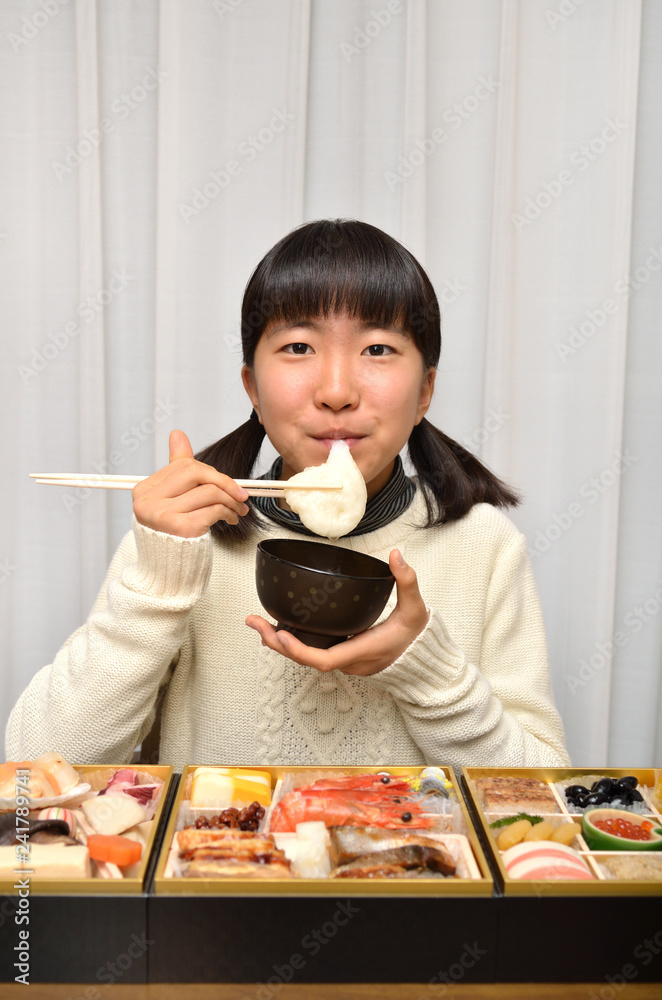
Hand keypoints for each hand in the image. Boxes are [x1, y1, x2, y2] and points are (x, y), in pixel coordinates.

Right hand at [132, 429, 249, 537]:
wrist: (169, 569)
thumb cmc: (173, 532)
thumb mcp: (172, 497)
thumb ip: (176, 467)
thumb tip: (177, 434)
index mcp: (144, 490)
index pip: (183, 466)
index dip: (211, 473)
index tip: (227, 483)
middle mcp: (149, 501)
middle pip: (196, 473)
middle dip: (224, 483)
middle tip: (240, 495)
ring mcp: (163, 515)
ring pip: (209, 492)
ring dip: (232, 501)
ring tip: (238, 510)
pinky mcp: (180, 529)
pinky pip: (214, 509)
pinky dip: (229, 512)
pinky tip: (231, 519)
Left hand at [245, 549, 429, 675]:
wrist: (424, 659)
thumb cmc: (417, 636)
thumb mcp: (415, 607)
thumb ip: (407, 580)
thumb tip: (396, 555)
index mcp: (362, 650)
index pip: (324, 660)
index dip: (299, 650)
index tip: (279, 634)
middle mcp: (349, 660)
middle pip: (305, 659)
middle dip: (276, 643)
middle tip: (253, 622)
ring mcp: (344, 660)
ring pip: (306, 657)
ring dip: (280, 643)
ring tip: (258, 624)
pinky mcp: (343, 655)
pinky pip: (313, 652)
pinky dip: (294, 643)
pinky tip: (280, 628)